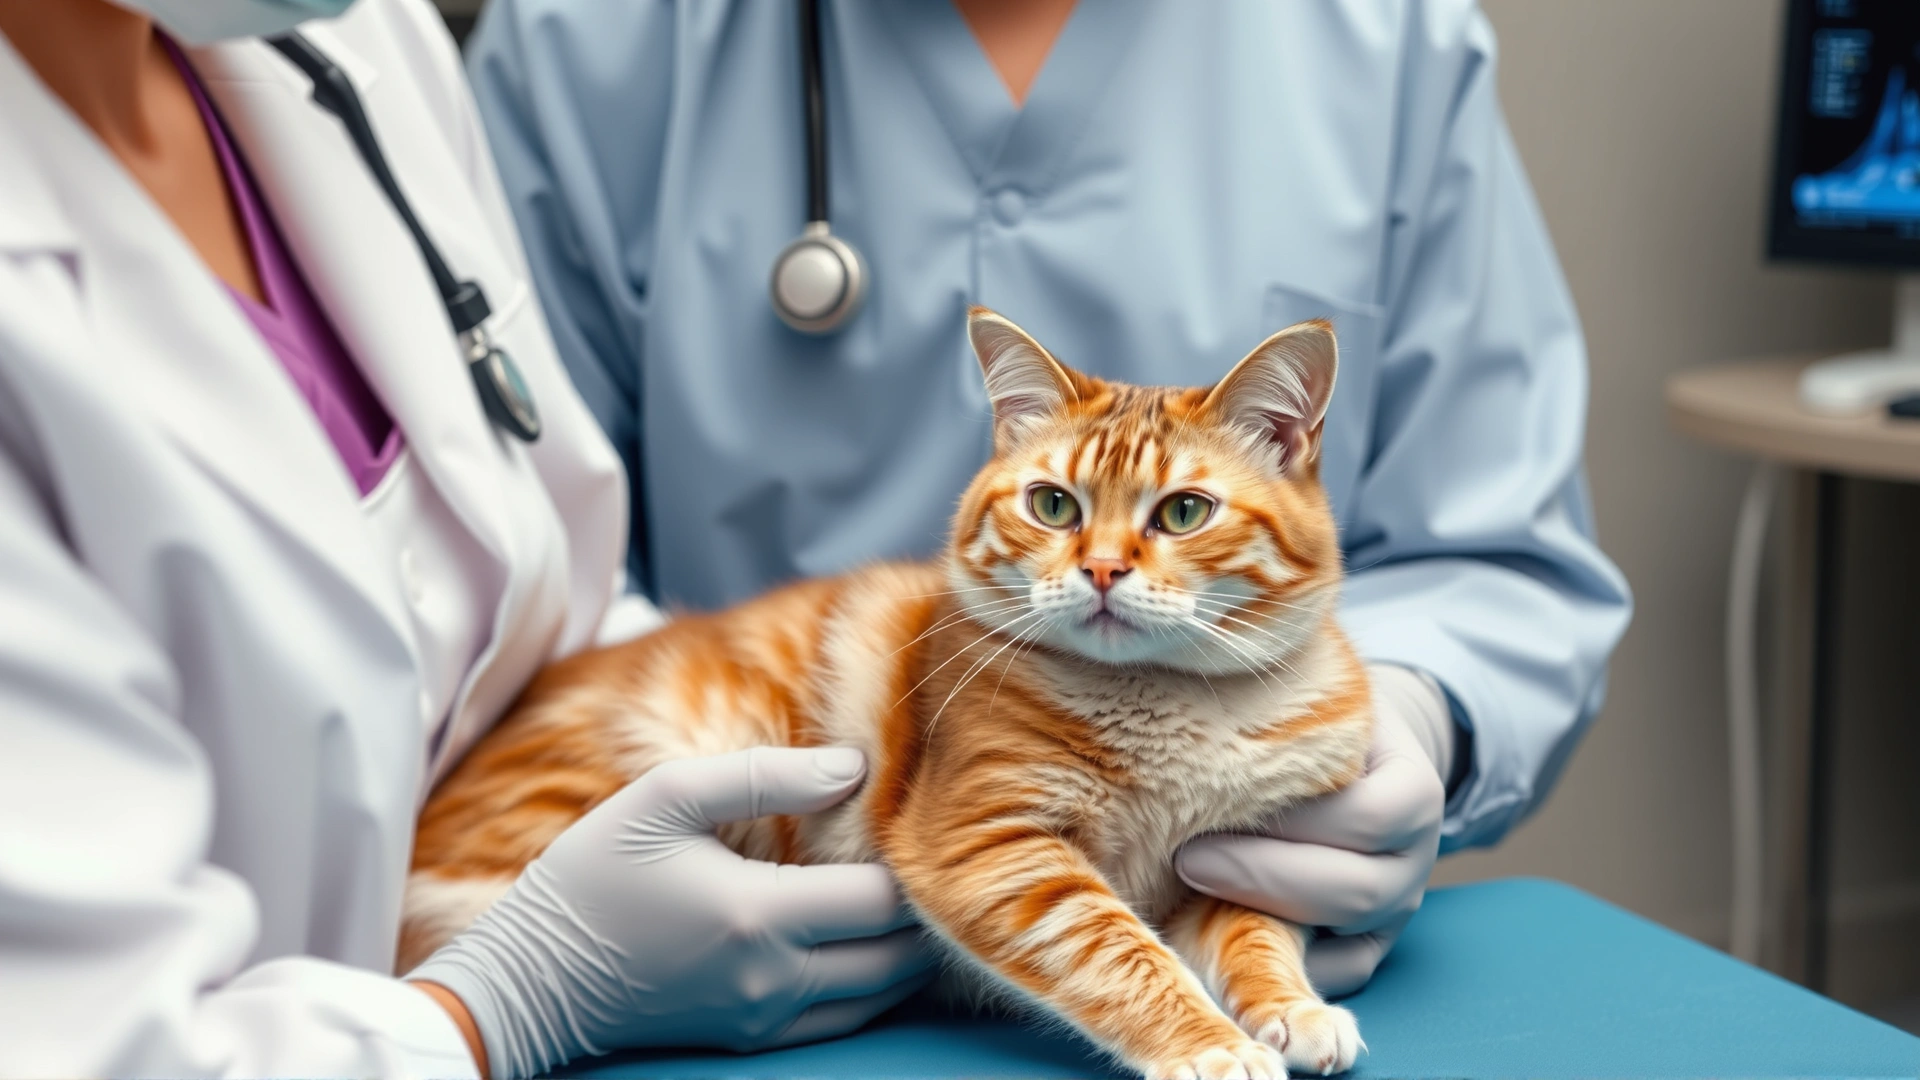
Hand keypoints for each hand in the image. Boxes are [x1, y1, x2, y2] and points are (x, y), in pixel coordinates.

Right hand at [411, 747, 935, 1078]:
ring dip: (905, 948)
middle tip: (912, 856)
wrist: (533, 977)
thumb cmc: (594, 875)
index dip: (908, 861)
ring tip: (896, 893)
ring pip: (884, 994)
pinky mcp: (753, 1038)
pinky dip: (874, 981)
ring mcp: (766, 1018)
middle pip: (900, 955)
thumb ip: (767, 776)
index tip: (900, 822)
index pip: (883, 900)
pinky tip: (866, 938)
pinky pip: (848, 1019)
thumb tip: (855, 768)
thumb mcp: (666, 798)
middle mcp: (773, 980)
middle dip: (919, 907)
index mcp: (756, 916)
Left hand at [1176, 665, 1447, 996]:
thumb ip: (1282, 692)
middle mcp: (1414, 861)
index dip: (1290, 818)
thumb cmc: (1319, 712)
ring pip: (1340, 946)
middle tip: (1182, 856)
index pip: (1366, 817)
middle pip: (1353, 891)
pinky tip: (1207, 945)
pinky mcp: (1362, 949)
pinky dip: (1273, 969)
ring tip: (1184, 895)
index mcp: (1415, 791)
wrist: (1354, 751)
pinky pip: (1328, 979)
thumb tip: (1211, 660)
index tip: (1205, 800)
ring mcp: (1392, 912)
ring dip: (1257, 924)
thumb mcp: (1319, 691)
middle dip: (1261, 878)